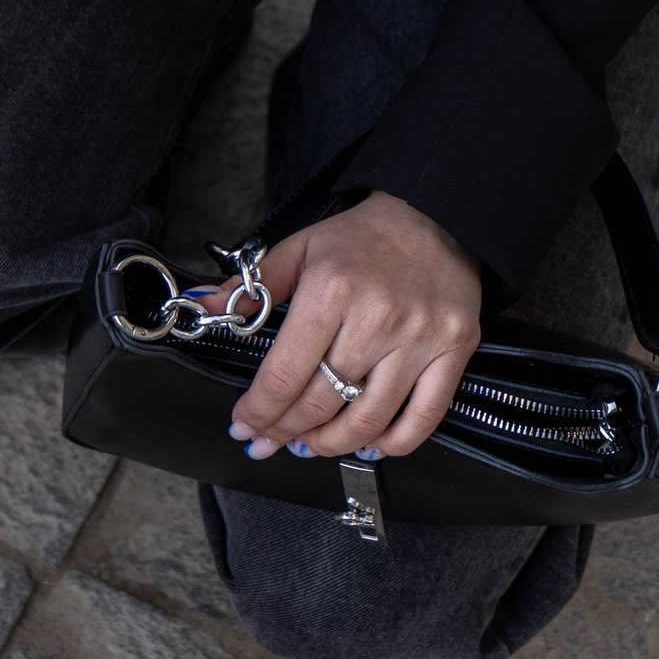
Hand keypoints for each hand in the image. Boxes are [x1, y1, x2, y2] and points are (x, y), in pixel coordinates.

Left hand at [201, 192, 481, 463]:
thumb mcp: (301, 247)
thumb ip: (253, 284)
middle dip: (285, 432)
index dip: (258, 412)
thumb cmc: (362, 236)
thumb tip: (204, 308)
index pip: (283, 375)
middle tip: (270, 442)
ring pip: (366, 420)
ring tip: (310, 445)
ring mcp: (420, 337)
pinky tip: (368, 445)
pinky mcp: (454, 349)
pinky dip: (392, 443)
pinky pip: (423, 418)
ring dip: (330, 445)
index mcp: (332, 289)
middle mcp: (377, 317)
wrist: (434, 213)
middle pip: (320, 404)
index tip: (244, 426)